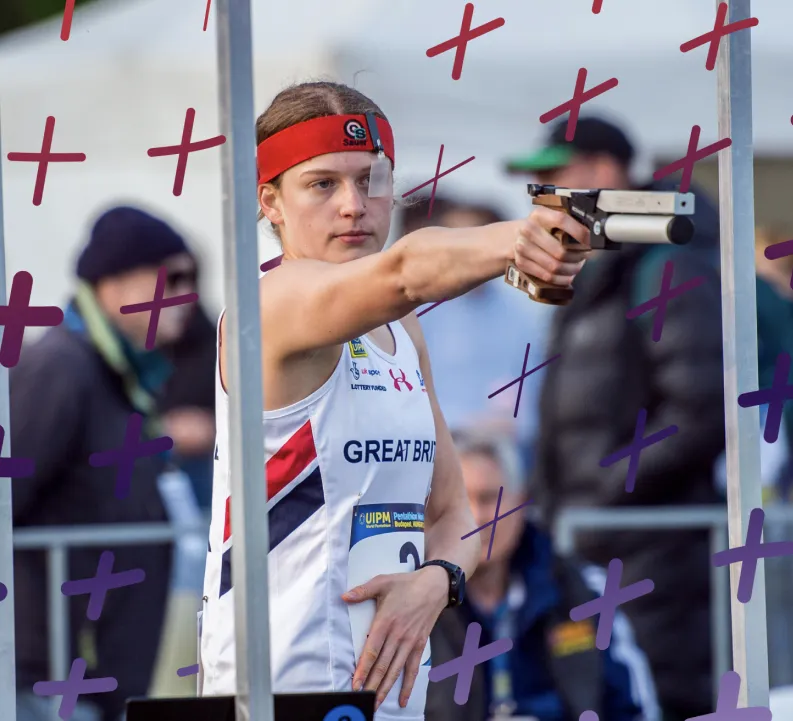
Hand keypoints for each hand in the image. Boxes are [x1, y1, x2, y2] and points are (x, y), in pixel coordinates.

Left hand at [342, 565, 447, 710]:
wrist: (434, 586)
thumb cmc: (405, 583)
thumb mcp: (382, 582)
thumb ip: (362, 591)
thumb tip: (344, 596)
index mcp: (385, 621)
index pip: (372, 651)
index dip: (363, 669)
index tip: (355, 684)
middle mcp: (397, 635)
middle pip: (382, 665)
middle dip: (371, 685)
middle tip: (362, 701)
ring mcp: (409, 642)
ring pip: (395, 670)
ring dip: (385, 689)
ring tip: (375, 704)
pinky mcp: (419, 645)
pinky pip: (412, 669)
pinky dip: (407, 685)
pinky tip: (402, 700)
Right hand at [514, 206, 590, 286]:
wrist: (516, 236)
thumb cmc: (541, 228)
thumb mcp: (551, 218)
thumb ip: (569, 223)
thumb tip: (594, 235)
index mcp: (539, 215)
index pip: (561, 220)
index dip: (579, 232)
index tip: (590, 241)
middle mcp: (528, 230)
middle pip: (560, 251)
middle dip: (578, 257)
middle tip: (585, 256)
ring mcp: (522, 247)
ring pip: (555, 266)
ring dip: (571, 269)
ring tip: (577, 266)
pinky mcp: (521, 263)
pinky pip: (547, 276)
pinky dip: (561, 279)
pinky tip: (568, 276)